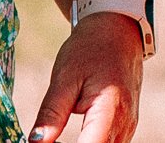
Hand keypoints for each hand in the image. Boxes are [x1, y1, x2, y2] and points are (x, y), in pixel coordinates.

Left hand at [28, 12, 143, 141]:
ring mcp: (129, 127)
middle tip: (45, 139)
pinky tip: (71, 137)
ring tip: (54, 137)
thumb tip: (35, 142)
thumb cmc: (89, 49)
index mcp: (111, 110)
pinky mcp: (126, 127)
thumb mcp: (64, 77)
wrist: (117, 32)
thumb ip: (51, 113)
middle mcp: (125, 124)